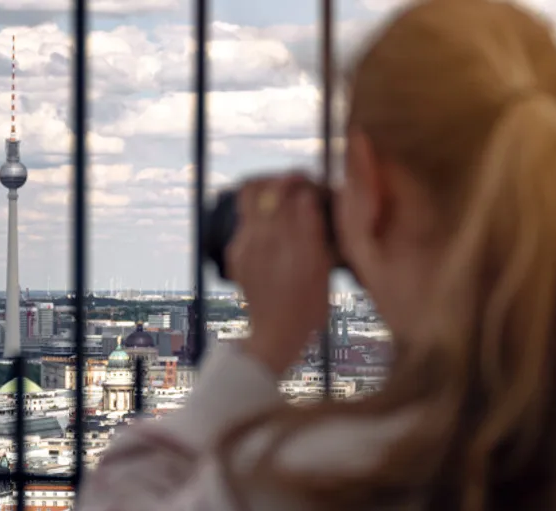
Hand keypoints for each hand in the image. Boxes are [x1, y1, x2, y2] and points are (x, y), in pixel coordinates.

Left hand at [225, 174, 332, 374]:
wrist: (274, 335)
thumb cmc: (307, 307)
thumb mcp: (320, 271)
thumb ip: (311, 231)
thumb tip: (306, 197)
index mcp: (288, 242)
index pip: (287, 192)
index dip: (298, 180)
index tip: (309, 178)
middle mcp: (261, 241)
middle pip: (263, 189)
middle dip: (281, 181)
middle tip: (297, 182)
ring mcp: (244, 246)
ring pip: (248, 200)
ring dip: (267, 192)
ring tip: (284, 196)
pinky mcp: (235, 255)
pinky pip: (246, 221)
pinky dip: (260, 214)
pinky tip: (275, 225)